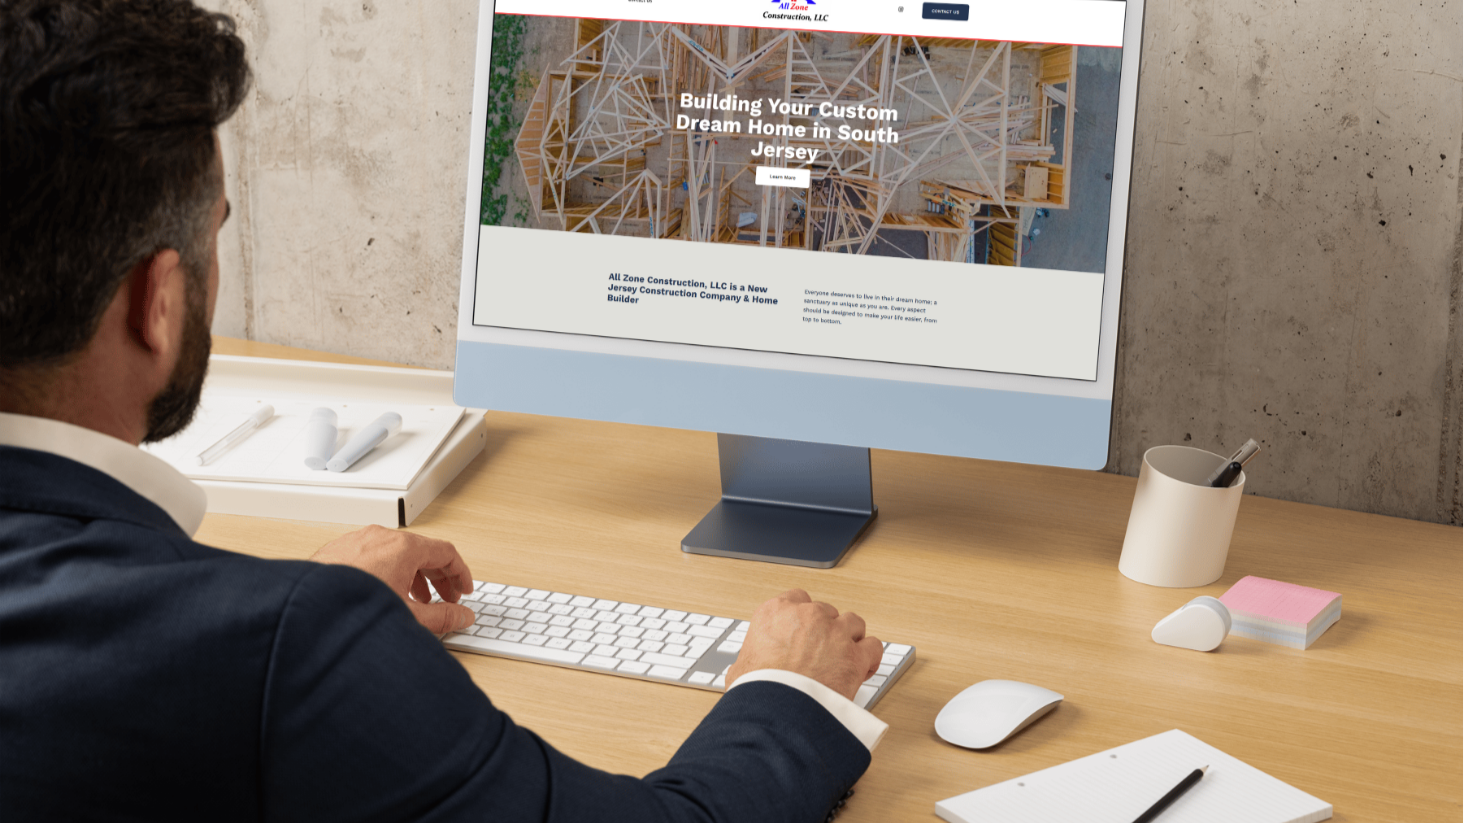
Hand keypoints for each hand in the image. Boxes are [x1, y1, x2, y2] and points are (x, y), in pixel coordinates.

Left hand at [310, 525, 476, 633]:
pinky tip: (384, 595)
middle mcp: (380, 538)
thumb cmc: (351, 611)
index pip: (446, 552)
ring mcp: (357, 541)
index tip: (463, 590)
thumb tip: (462, 616)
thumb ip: (444, 616)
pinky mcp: (339, 550)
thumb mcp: (409, 617)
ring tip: (416, 601)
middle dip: (438, 578)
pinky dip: (388, 572)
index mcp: (403, 547)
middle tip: (446, 599)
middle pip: (423, 551)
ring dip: (413, 576)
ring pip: (396, 553)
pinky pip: (373, 556)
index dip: (461, 573)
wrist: (305, 614)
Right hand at [726, 589, 882, 700]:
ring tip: (844, 656)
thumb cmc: (757, 691)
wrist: (777, 712)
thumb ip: (748, 661)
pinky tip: (864, 667)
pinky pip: (873, 646)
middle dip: (825, 630)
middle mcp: (808, 616)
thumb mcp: (740, 669)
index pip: (796, 599)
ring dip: (850, 637)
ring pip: (853, 622)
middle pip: (826, 611)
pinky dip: (870, 657)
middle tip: (821, 652)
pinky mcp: (856, 655)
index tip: (802, 632)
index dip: (802, 618)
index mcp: (775, 612)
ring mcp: (835, 633)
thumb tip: (744, 673)